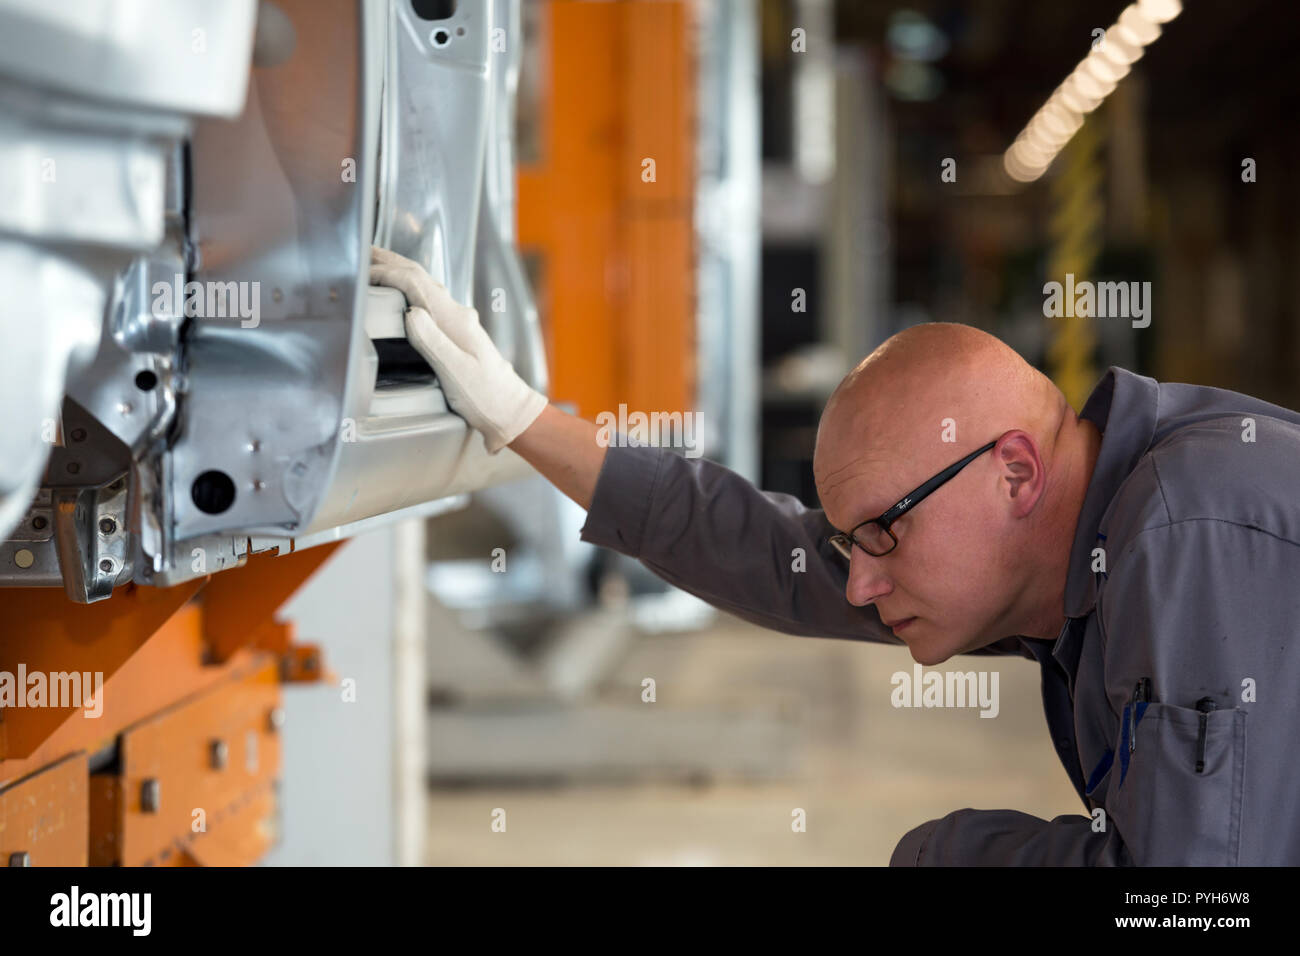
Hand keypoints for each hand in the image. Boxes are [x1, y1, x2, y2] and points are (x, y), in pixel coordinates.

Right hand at [369, 246, 546, 453]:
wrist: (512, 412)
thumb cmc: (487, 397)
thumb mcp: (456, 372)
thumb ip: (433, 341)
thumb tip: (411, 312)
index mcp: (455, 320)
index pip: (415, 283)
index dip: (386, 273)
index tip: (363, 273)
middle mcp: (458, 316)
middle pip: (420, 277)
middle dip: (390, 262)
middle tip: (364, 254)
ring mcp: (459, 323)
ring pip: (425, 287)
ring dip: (400, 272)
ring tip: (377, 266)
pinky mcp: (458, 334)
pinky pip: (430, 301)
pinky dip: (410, 290)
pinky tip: (403, 296)